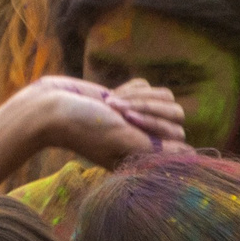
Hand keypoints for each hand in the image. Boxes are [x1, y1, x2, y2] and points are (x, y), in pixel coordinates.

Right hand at [10, 76, 184, 164]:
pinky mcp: (127, 98)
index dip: (158, 125)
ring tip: (112, 103)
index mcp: (145, 153)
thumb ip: (157, 147)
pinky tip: (111, 96)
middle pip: (176, 114)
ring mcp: (136, 117)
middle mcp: (144, 136)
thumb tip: (190, 154)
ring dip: (139, 96)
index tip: (128, 122)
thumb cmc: (82, 125)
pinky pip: (147, 86)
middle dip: (147, 107)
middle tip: (118, 110)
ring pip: (164, 97)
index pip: (178, 137)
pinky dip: (131, 87)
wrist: (49, 106)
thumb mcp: (121, 138)